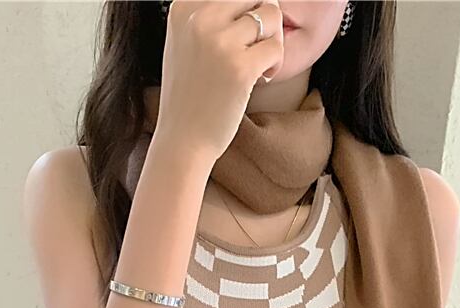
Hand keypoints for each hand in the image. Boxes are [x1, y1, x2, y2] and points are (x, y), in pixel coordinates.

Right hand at [156, 0, 284, 163]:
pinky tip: (260, 79)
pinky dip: (275, 64)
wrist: (182, 141)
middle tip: (258, 46)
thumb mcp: (185, 44)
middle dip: (265, 18)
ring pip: (271, 15)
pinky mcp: (239, 68)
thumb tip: (253, 1)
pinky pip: (276, 48)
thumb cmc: (189, 97)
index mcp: (184, 8)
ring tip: (259, 64)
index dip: (246, 8)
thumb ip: (209, 17)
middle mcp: (199, 18)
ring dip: (273, 40)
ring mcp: (219, 43)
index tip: (243, 35)